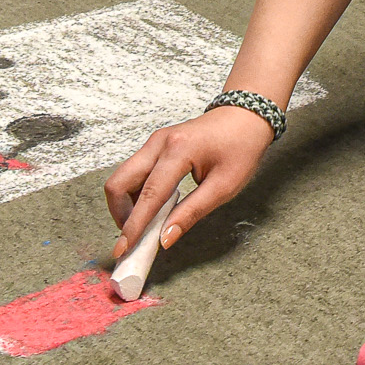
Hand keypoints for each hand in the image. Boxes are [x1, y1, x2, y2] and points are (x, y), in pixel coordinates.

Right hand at [104, 104, 272, 260]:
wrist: (245, 116)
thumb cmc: (241, 147)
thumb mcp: (224, 186)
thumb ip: (192, 213)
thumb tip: (165, 239)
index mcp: (178, 151)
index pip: (149, 195)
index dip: (134, 225)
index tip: (123, 249)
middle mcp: (159, 143)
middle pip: (119, 182)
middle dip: (120, 214)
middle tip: (133, 236)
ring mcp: (154, 142)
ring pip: (122, 177)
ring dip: (126, 205)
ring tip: (145, 225)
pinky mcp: (155, 146)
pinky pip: (133, 172)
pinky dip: (135, 194)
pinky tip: (152, 208)